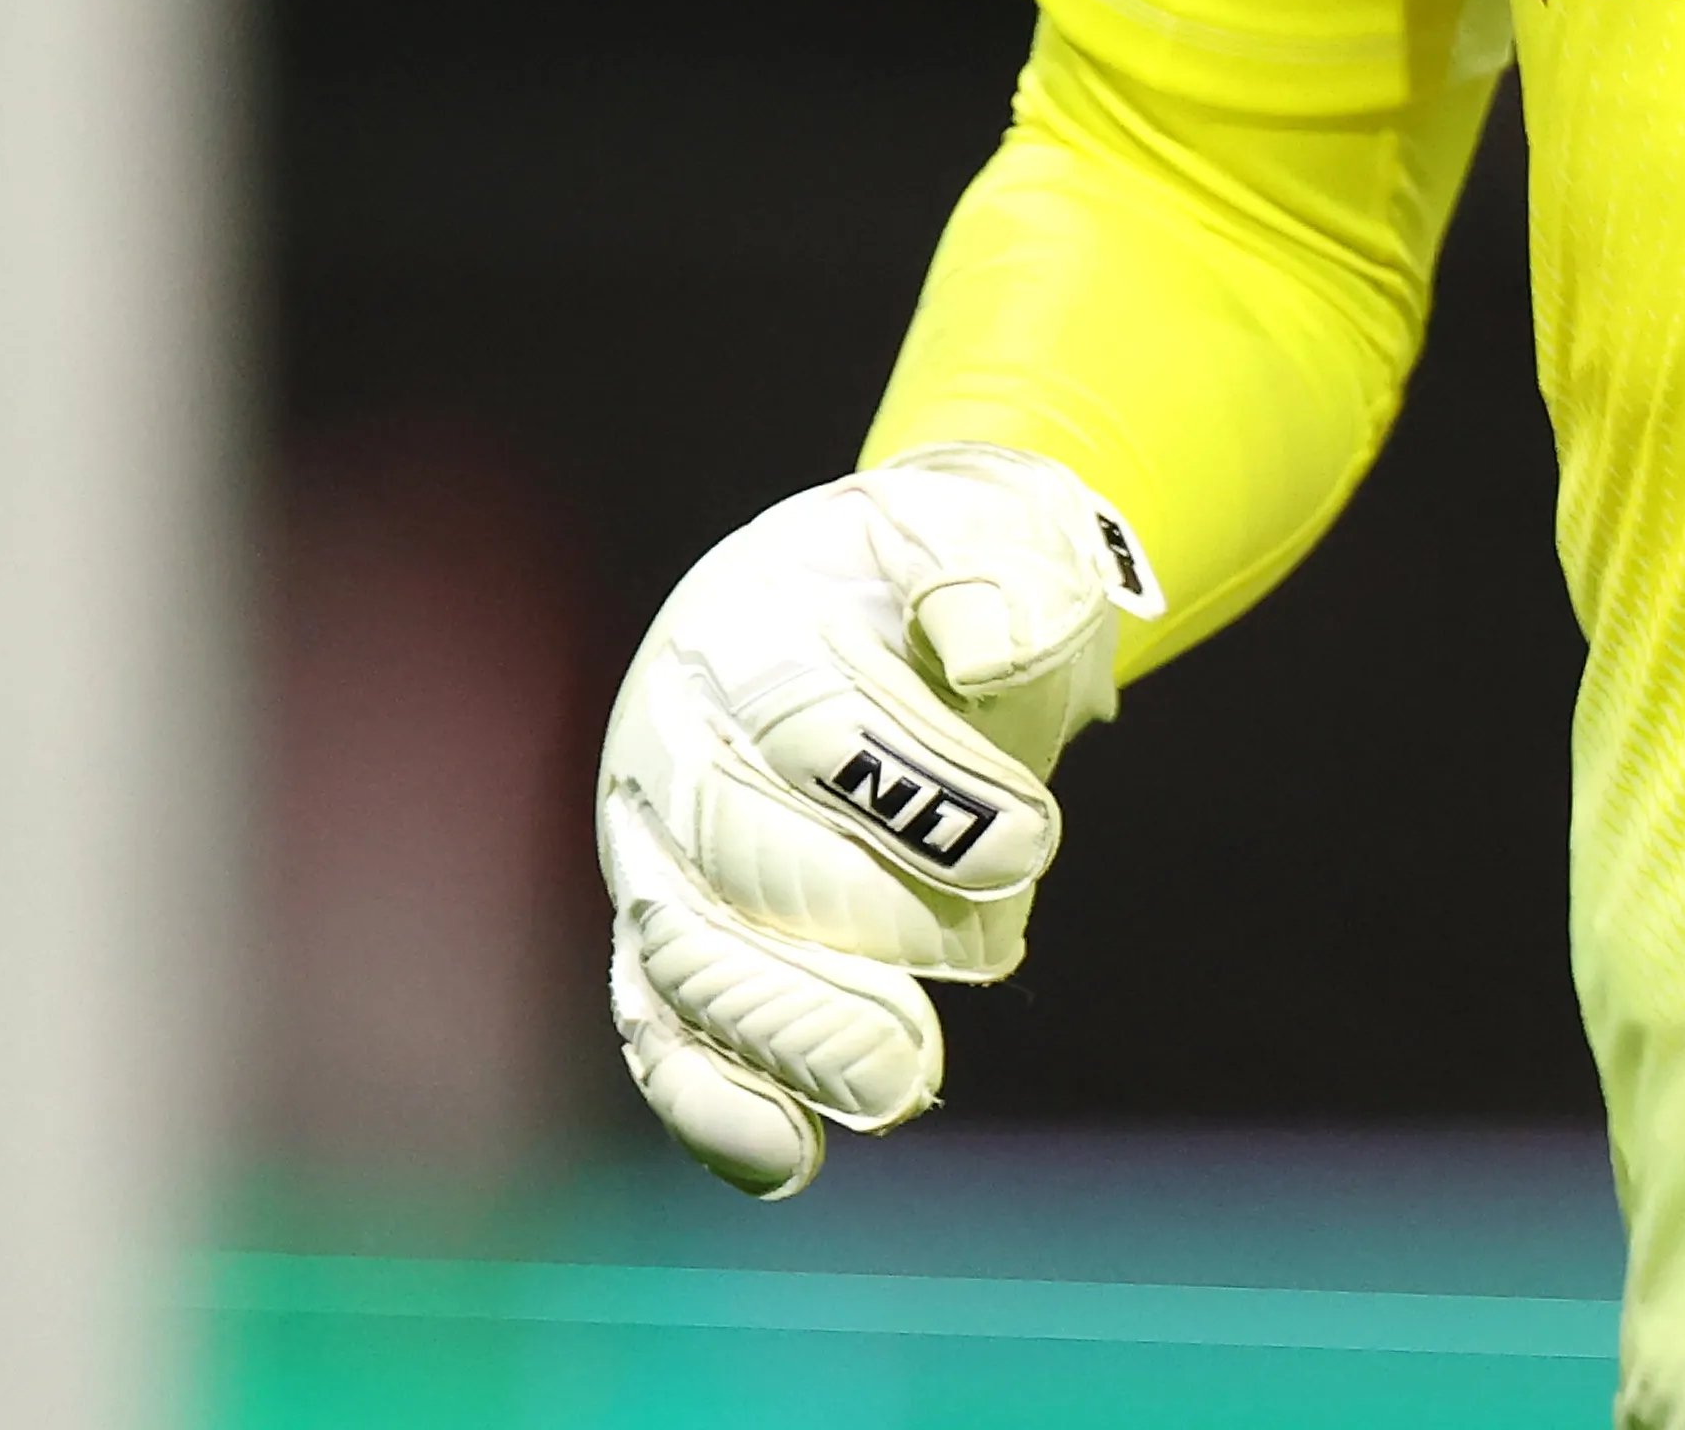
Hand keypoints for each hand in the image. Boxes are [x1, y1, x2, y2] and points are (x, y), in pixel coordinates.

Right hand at [592, 445, 1162, 1194]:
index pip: (810, 720)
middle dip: (870, 921)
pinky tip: (786, 1157)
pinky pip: (655, 1030)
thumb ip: (1001, 565)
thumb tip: (986, 645)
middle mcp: (673, 737)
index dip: (926, 792)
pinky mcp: (663, 939)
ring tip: (903, 1080)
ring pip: (687, 953)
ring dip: (794, 1029)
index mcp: (746, 623)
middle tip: (987, 958)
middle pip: (739, 848)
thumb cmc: (947, 583)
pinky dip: (710, 1101)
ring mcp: (656, 846)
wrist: (890, 612)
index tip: (1029, 839)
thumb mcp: (996, 528)